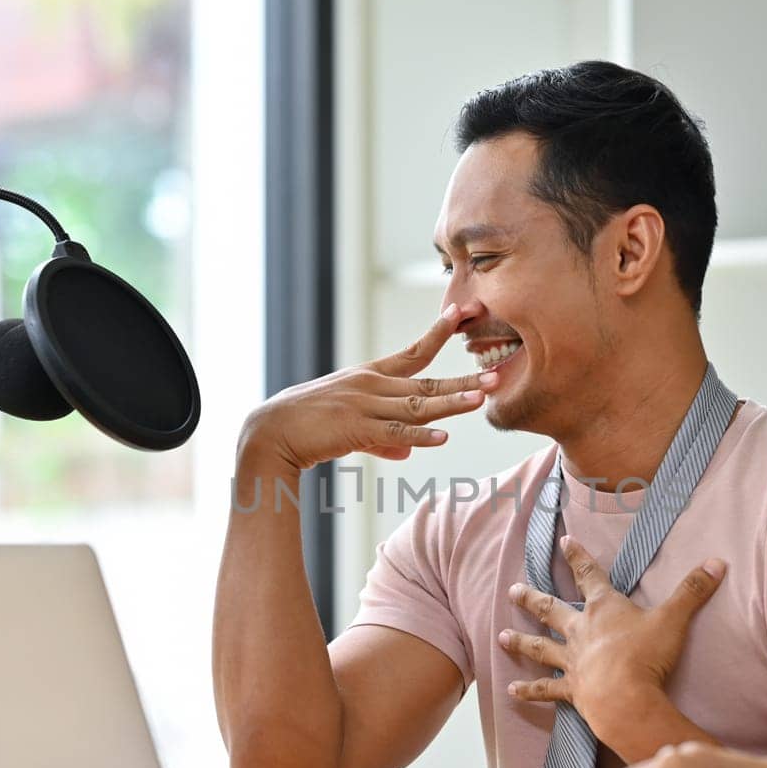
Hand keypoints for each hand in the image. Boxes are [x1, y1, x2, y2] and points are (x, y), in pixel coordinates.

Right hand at [240, 302, 496, 470]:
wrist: (270, 433)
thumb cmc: (308, 427)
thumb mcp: (350, 428)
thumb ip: (383, 439)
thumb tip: (407, 453)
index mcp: (370, 377)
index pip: (413, 352)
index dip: (439, 334)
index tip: (462, 314)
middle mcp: (371, 386)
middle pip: (426, 382)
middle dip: (463, 377)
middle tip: (496, 372)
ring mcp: (364, 407)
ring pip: (416, 406)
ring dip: (451, 402)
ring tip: (481, 398)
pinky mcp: (355, 430)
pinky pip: (393, 434)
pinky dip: (419, 437)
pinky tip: (442, 438)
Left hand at [501, 536, 723, 731]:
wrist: (625, 697)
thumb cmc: (647, 656)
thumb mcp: (674, 619)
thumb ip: (693, 591)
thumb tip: (718, 562)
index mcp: (604, 609)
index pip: (588, 575)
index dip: (577, 557)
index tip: (563, 542)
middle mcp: (581, 631)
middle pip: (551, 610)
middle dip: (532, 599)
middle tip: (512, 590)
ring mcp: (572, 661)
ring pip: (540, 648)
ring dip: (520, 642)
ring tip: (500, 637)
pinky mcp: (571, 690)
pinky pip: (545, 690)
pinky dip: (528, 691)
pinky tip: (511, 691)